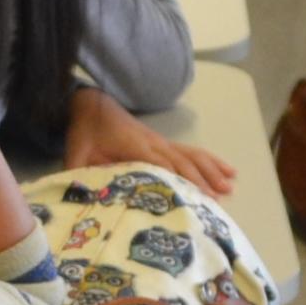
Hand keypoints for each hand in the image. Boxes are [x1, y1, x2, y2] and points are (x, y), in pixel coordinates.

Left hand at [68, 89, 234, 195]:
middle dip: (201, 181)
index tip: (193, 196)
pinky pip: (192, 151)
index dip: (178, 179)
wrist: (91, 104)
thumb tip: (81, 196)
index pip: (161, 164)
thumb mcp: (76, 154)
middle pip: (183, 162)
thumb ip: (78, 174)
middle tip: (216, 200)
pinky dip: (211, 160)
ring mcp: (161, 142)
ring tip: (229, 187)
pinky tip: (228, 170)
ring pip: (192, 156)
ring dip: (212, 171)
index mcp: (134, 147)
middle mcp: (153, 143)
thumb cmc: (85, 131)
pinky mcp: (164, 143)